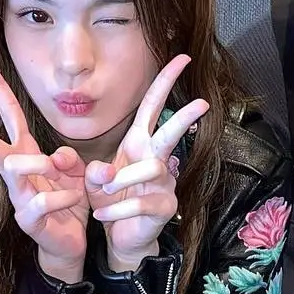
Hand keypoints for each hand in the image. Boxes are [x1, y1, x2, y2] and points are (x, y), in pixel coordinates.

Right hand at [0, 61, 88, 283]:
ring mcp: (18, 197)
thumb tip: (56, 154)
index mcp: (28, 154)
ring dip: (35, 162)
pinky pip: (42, 201)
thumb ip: (70, 157)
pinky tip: (74, 199)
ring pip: (13, 168)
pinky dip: (62, 196)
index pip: (11, 116)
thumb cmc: (70, 202)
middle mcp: (17, 174)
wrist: (71, 242)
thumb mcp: (77, 172)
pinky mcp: (28, 220)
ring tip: (55, 166)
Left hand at [85, 54, 207, 272]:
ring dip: (123, 178)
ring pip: (151, 169)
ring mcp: (164, 183)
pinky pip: (142, 202)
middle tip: (201, 103)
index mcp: (138, 143)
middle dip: (184, 118)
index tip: (181, 58)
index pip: (153, 107)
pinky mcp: (163, 207)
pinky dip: (117, 210)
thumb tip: (104, 172)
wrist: (119, 235)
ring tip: (104, 190)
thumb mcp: (93, 180)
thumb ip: (92, 170)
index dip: (165, 82)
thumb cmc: (110, 200)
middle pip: (171, 133)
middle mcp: (155, 159)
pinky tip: (101, 216)